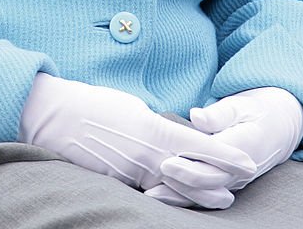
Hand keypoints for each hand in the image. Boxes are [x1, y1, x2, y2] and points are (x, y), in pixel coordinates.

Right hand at [18, 73, 255, 201]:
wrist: (55, 116)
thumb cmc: (93, 103)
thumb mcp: (132, 107)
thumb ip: (154, 125)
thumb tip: (168, 135)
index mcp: (154, 131)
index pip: (199, 147)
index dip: (225, 156)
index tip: (247, 162)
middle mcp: (147, 157)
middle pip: (191, 176)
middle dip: (215, 184)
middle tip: (236, 191)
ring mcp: (131, 174)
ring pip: (171, 188)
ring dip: (193, 194)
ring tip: (216, 198)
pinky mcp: (117, 184)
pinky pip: (145, 191)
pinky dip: (162, 193)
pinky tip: (170, 196)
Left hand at [158, 87, 302, 206]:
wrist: (280, 127)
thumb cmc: (255, 110)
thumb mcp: (239, 105)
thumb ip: (218, 113)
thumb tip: (195, 116)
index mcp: (243, 149)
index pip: (213, 165)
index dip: (188, 168)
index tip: (164, 162)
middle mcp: (240, 172)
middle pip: (207, 184)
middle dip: (179, 185)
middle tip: (151, 182)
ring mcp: (235, 180)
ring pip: (206, 194)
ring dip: (180, 197)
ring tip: (151, 194)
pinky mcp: (228, 182)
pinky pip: (207, 193)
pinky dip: (186, 196)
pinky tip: (164, 194)